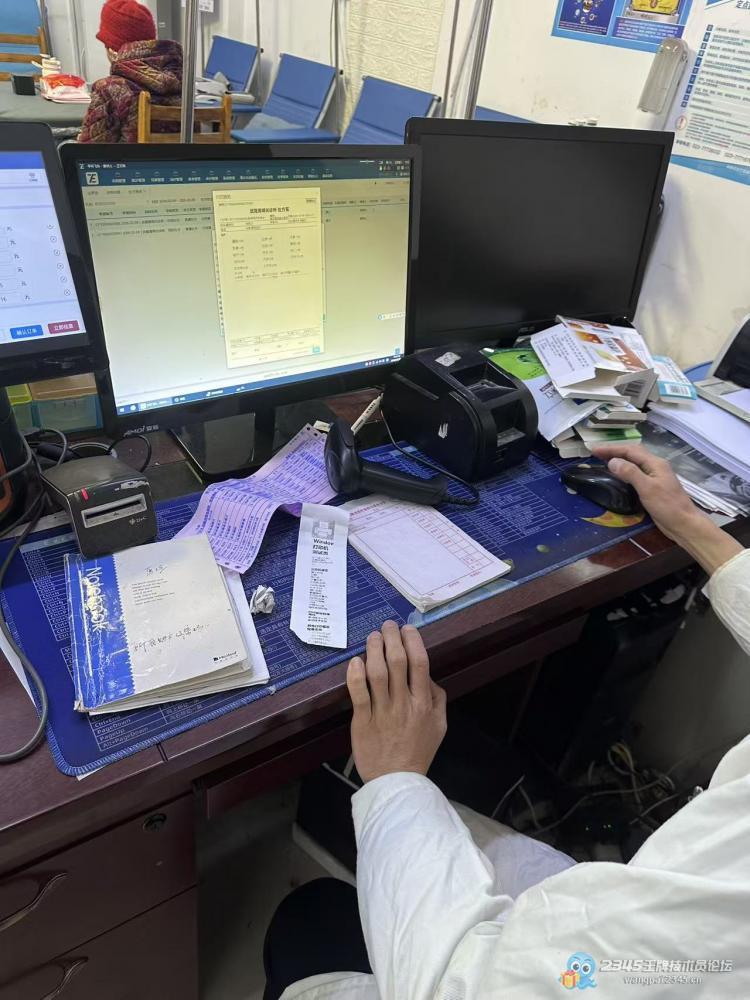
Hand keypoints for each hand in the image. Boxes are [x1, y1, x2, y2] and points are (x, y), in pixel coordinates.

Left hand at [346, 621, 446, 783]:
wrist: (397, 782)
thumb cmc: (419, 751)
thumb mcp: (440, 725)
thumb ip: (436, 697)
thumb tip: (426, 673)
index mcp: (424, 703)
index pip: (419, 663)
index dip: (413, 641)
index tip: (407, 629)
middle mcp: (404, 704)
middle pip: (397, 662)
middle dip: (392, 638)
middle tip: (387, 625)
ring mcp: (382, 712)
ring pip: (377, 673)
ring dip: (374, 650)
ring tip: (372, 636)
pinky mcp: (362, 722)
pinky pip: (359, 694)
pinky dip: (356, 675)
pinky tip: (355, 661)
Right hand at [592, 444, 697, 540]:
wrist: (684, 524)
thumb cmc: (667, 506)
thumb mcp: (647, 488)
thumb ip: (630, 473)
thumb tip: (612, 461)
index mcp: (655, 463)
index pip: (630, 450)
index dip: (611, 448)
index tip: (593, 450)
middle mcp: (655, 466)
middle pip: (633, 453)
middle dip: (614, 451)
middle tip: (596, 453)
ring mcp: (655, 476)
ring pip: (634, 462)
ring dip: (619, 459)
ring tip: (603, 461)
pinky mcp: (653, 487)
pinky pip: (636, 473)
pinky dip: (624, 470)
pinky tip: (618, 475)